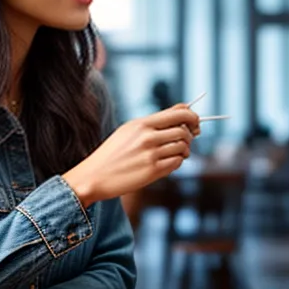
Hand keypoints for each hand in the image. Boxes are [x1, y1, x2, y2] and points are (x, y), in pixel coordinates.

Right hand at [63, 105, 200, 206]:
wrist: (94, 176)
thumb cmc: (113, 153)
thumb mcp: (130, 130)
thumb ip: (154, 122)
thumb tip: (183, 114)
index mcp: (142, 123)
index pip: (179, 113)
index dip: (192, 117)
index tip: (194, 124)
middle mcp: (148, 137)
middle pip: (184, 130)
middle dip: (190, 136)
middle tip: (187, 141)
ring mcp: (151, 154)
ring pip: (183, 147)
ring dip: (185, 151)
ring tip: (177, 153)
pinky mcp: (153, 171)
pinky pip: (177, 162)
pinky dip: (177, 162)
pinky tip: (168, 163)